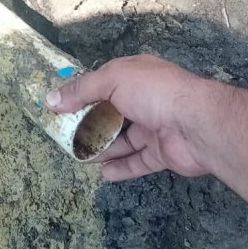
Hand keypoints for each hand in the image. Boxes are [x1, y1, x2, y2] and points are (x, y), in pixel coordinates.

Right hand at [46, 54, 212, 181]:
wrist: (196, 124)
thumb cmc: (152, 92)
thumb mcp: (111, 80)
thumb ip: (81, 90)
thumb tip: (50, 100)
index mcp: (134, 75)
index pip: (102, 83)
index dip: (81, 93)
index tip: (59, 107)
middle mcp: (144, 99)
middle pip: (111, 112)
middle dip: (89, 123)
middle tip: (65, 135)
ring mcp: (154, 128)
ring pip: (122, 139)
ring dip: (101, 147)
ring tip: (78, 156)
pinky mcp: (161, 154)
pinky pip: (137, 161)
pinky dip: (121, 168)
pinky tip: (102, 173)